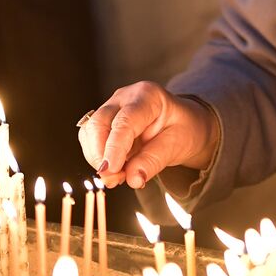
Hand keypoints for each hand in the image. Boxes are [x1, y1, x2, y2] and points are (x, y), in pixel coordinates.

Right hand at [78, 81, 219, 189]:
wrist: (185, 124)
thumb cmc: (184, 129)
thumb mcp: (176, 145)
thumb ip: (153, 161)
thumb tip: (133, 180)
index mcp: (147, 96)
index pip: (124, 122)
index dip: (114, 148)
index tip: (110, 171)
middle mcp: (125, 97)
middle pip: (99, 123)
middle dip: (100, 155)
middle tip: (113, 180)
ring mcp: (112, 107)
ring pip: (90, 131)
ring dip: (97, 158)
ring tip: (118, 176)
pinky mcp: (105, 121)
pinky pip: (90, 139)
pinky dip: (97, 157)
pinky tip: (114, 168)